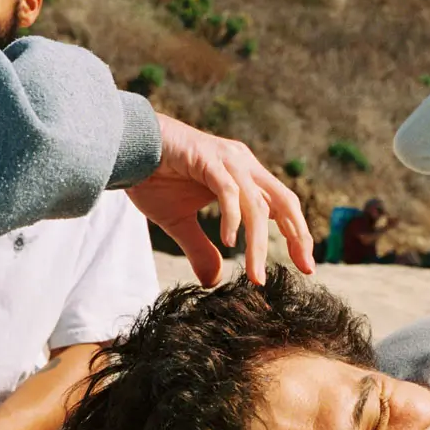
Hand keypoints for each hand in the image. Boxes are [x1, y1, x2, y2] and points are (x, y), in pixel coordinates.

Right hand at [127, 115, 314, 285]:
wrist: (123, 147)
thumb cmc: (152, 177)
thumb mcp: (179, 223)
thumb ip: (200, 248)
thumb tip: (213, 281)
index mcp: (244, 177)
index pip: (282, 208)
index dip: (297, 236)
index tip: (306, 267)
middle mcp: (243, 165)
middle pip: (284, 203)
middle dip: (298, 236)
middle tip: (305, 267)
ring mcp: (227, 160)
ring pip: (256, 206)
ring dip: (258, 243)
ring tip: (255, 274)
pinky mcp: (207, 159)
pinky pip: (228, 191)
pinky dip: (233, 217)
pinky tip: (230, 241)